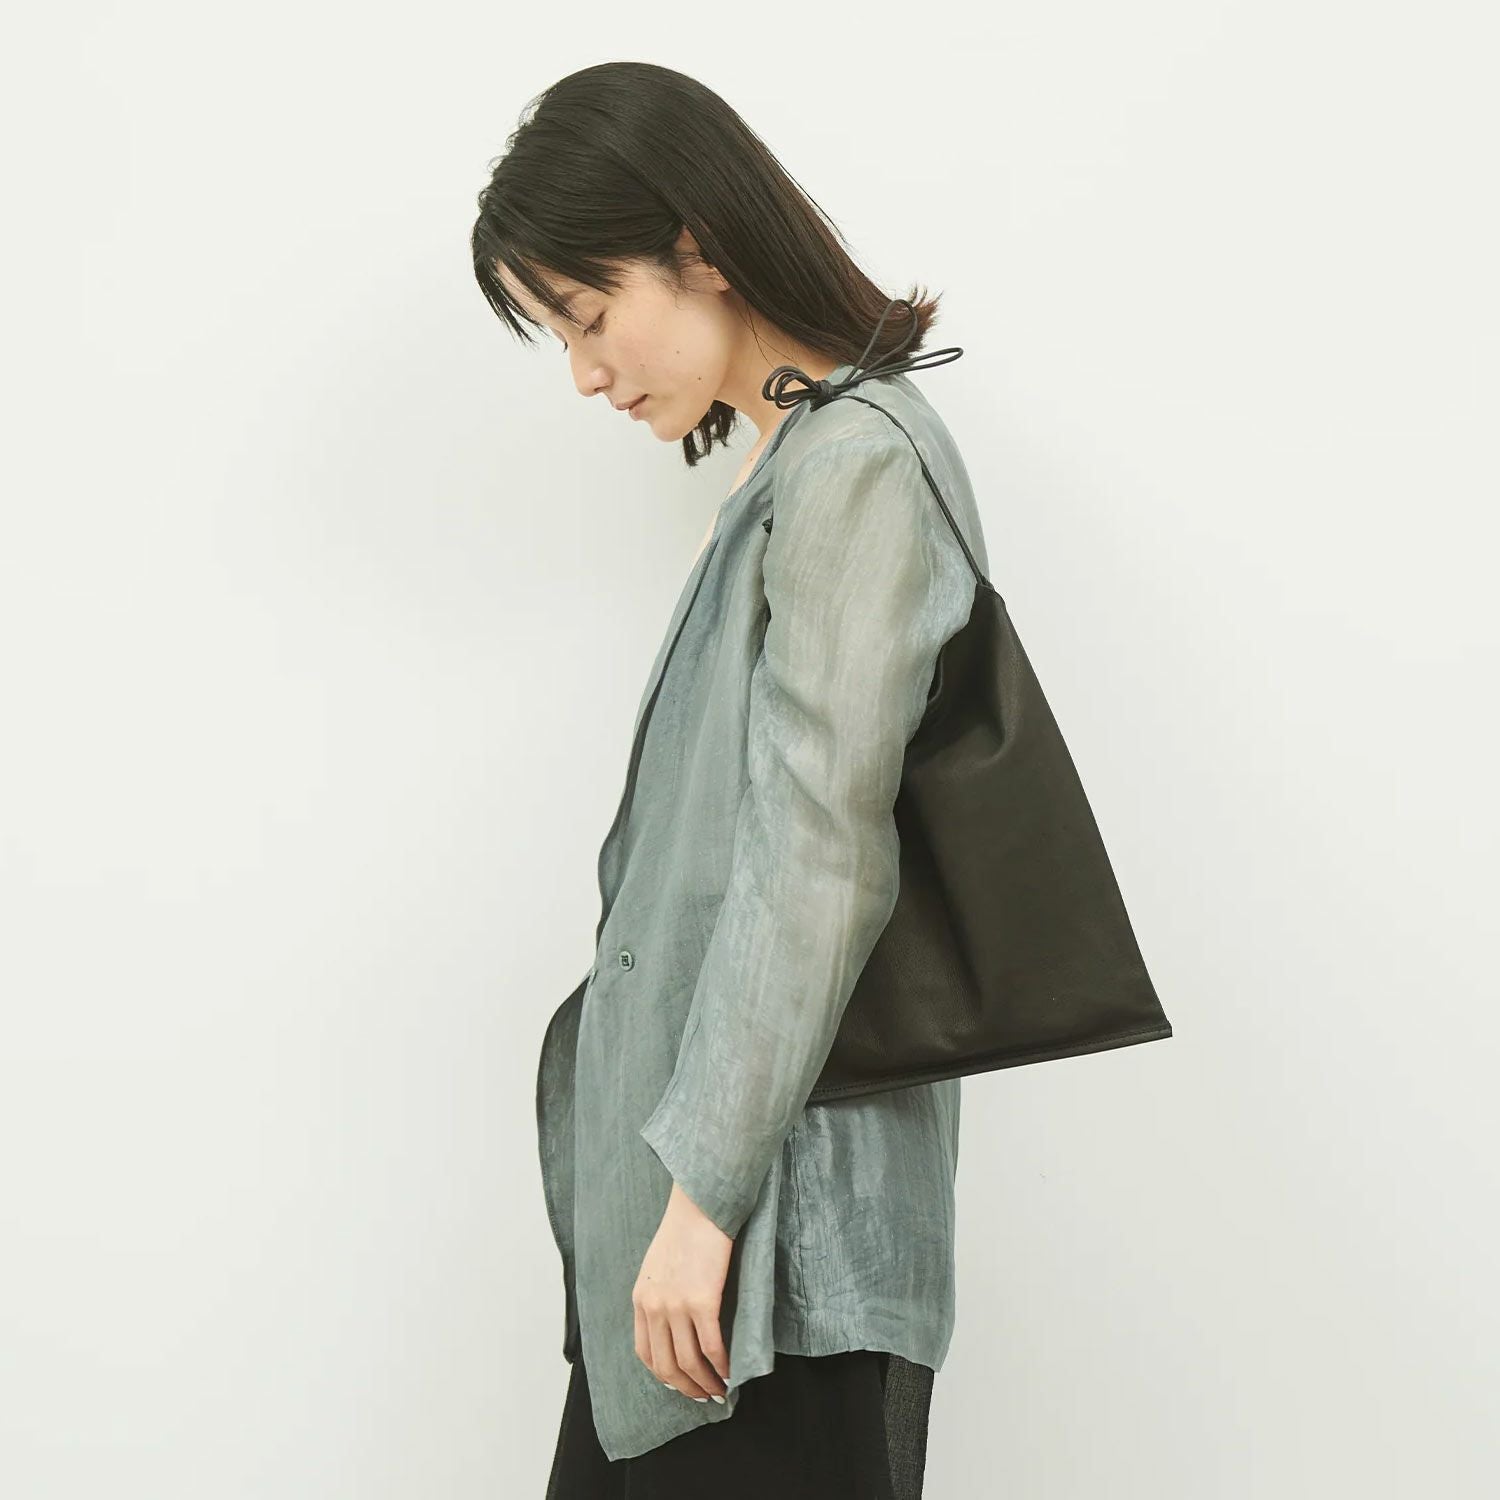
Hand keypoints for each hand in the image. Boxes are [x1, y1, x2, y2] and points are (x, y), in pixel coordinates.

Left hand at [632, 1181, 732, 1400]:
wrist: (700, 1205)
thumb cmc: (684, 1229)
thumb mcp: (657, 1265)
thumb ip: (658, 1294)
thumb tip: (673, 1322)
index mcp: (641, 1299)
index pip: (646, 1353)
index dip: (665, 1375)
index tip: (681, 1384)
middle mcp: (654, 1307)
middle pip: (666, 1365)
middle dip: (687, 1387)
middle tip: (705, 1396)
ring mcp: (677, 1306)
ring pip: (690, 1362)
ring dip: (707, 1382)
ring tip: (721, 1390)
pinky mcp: (702, 1301)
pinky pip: (712, 1346)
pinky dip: (722, 1365)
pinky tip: (732, 1371)